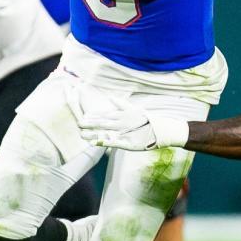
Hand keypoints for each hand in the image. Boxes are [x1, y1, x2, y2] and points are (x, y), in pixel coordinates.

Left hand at [64, 100, 189, 150]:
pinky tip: (94, 143)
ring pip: (106, 132)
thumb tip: (111, 97)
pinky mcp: (128, 143)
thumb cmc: (148, 120)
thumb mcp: (135, 109)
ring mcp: (125, 133)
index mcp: (123, 115)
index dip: (94, 116)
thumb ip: (122, 104)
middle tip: (78, 123)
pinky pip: (114, 143)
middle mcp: (122, 123)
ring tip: (82, 135)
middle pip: (103, 123)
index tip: (83, 116)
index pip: (106, 115)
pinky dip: (104, 143)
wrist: (161, 130)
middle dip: (90, 123)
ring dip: (93, 134)